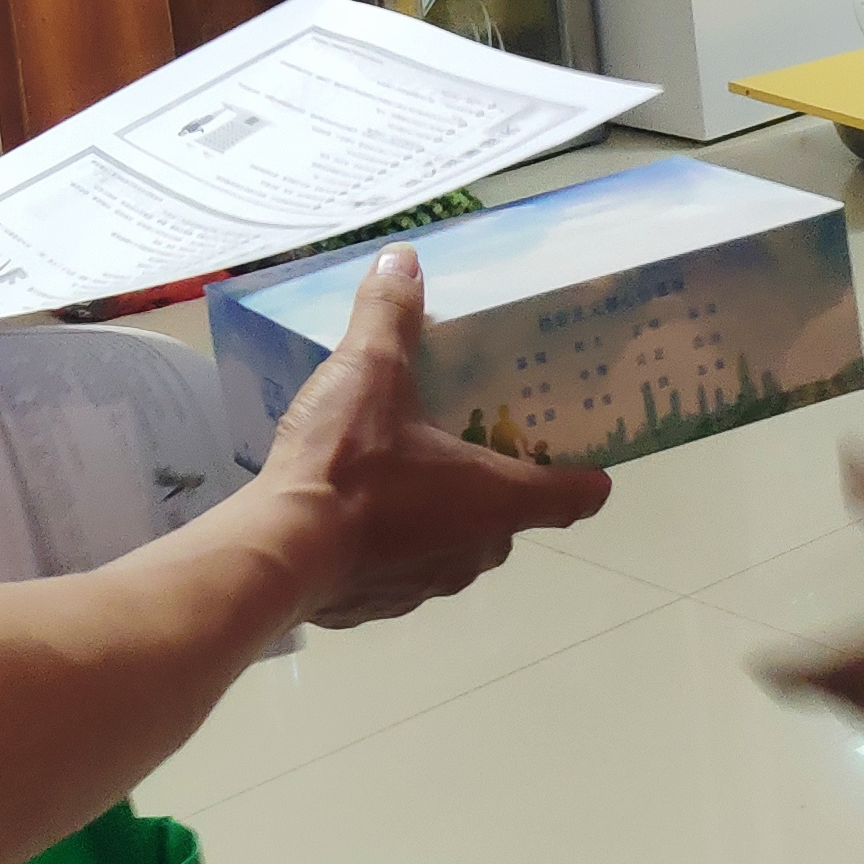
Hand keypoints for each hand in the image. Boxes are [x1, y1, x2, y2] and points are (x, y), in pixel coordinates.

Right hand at [253, 248, 613, 627]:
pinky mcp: (380, 606)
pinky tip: (350, 515)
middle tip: (463, 439)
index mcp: (497, 498)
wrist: (280, 552)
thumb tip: (402, 258)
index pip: (576, 496)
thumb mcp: (371, 369)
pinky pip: (401, 571)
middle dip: (493, 486)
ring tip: (398, 473)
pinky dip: (389, 546)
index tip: (577, 453)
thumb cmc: (349, 463)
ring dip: (438, 517)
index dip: (583, 474)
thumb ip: (391, 314)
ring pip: (454, 548)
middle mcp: (477, 550)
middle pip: (510, 518)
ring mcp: (428, 586)